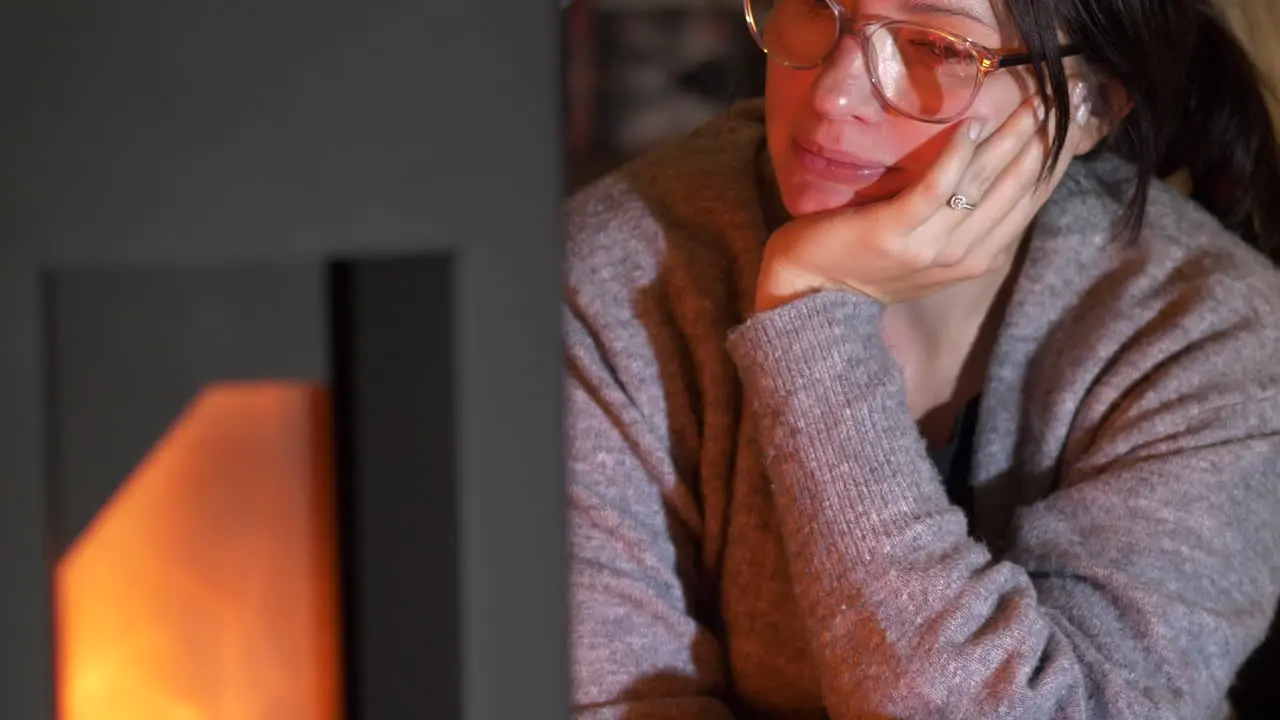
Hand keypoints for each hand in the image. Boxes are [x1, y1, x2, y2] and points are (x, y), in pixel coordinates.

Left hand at [754, 88, 1087, 312]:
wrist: (812, 288)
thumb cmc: (868, 262)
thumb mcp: (930, 252)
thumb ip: (966, 225)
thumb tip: (1000, 175)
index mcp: (977, 260)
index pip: (1026, 205)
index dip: (1051, 165)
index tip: (1071, 126)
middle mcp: (960, 257)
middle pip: (1011, 192)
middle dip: (1038, 145)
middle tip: (1056, 103)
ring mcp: (927, 248)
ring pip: (980, 186)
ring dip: (1008, 142)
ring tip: (1027, 107)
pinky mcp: (894, 232)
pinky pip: (935, 189)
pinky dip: (956, 155)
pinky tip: (973, 126)